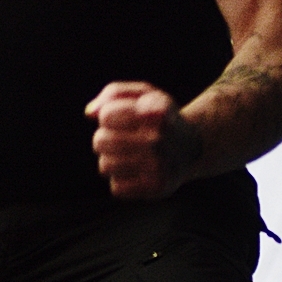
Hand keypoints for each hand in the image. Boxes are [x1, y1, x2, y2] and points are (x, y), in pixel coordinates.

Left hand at [87, 81, 198, 198]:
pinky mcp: (158, 188)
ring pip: (105, 166)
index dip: (109, 116)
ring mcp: (160, 166)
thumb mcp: (142, 93)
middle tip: (121, 137)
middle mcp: (159, 139)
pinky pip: (117, 188)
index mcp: (156, 112)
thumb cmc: (157, 117)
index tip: (125, 117)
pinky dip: (123, 180)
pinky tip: (137, 171)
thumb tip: (90, 113)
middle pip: (100, 141)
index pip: (106, 116)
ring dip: (112, 160)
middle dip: (104, 138)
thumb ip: (113, 93)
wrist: (191, 147)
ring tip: (129, 154)